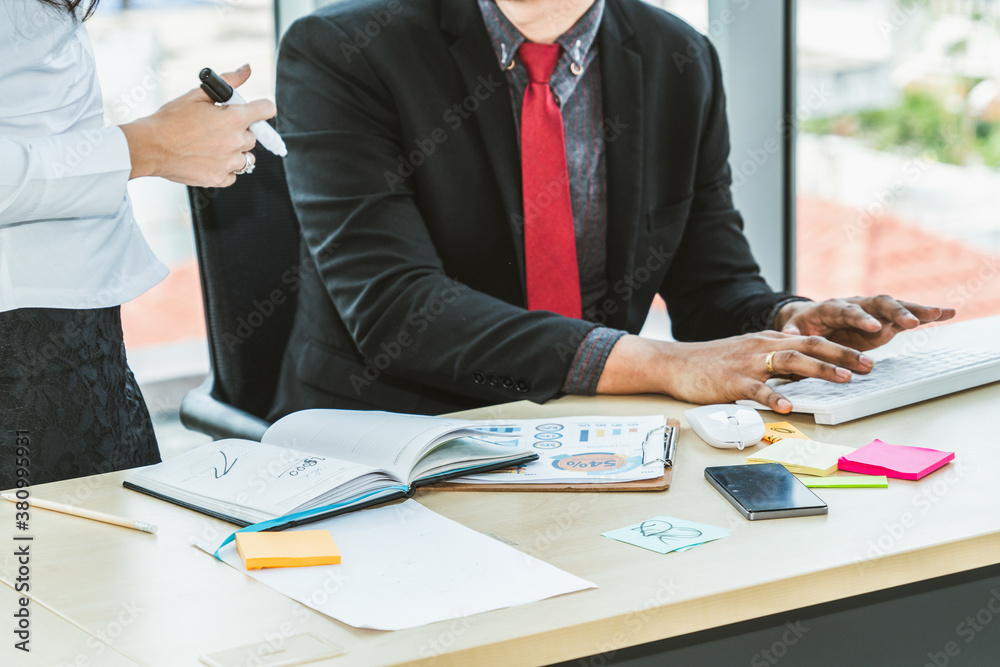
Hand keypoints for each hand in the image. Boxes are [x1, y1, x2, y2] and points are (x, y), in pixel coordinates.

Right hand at [119, 64, 276, 186]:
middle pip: (253, 136)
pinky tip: (208, 159)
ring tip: (212, 146)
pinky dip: (225, 168)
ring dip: (234, 152)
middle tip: (217, 129)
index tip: (257, 111)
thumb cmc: (170, 120)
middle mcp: (236, 141)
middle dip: (239, 132)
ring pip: (246, 158)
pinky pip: (234, 175)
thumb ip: (228, 82)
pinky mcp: (219, 178)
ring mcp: (228, 162)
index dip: (262, 108)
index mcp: (234, 118)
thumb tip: (246, 70)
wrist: (149, 146)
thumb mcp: (198, 94)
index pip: (266, 110)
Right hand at [597, 332, 873, 413]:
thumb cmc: (712, 363)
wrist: (676, 363)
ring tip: (842, 378)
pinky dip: (774, 396)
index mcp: (769, 341)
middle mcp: (763, 347)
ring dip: (819, 369)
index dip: (842, 347)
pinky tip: (787, 406)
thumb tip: (803, 368)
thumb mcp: (748, 353)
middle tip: (867, 365)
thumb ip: (774, 358)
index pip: (812, 339)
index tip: (866, 357)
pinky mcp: (732, 381)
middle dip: (842, 354)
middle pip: (809, 345)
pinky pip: (756, 389)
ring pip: (790, 361)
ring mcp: (749, 363)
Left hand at [775, 296, 955, 351]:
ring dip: (915, 310)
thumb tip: (788, 346)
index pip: (848, 311)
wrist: (807, 318)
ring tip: (938, 313)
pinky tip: (947, 313)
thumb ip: (792, 338)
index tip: (874, 327)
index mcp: (831, 307)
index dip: (861, 319)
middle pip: (877, 304)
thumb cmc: (800, 327)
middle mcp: (855, 304)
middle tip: (910, 323)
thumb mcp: (791, 333)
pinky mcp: (883, 319)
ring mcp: (871, 311)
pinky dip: (925, 314)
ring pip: (894, 306)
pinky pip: (905, 315)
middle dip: (894, 313)